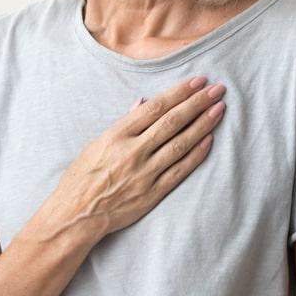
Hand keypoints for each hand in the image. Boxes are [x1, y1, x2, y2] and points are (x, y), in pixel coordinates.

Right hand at [31, 76, 225, 244]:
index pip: (155, 107)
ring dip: (203, 124)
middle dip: (197, 103)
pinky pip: (179, 170)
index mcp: (117, 135)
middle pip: (172, 122)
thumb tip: (143, 102)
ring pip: (180, 143)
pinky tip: (209, 139)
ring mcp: (144, 173)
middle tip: (216, 90)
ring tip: (219, 109)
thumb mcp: (97, 143)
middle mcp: (133, 151)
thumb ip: (123, 123)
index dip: (179, 93)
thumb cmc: (82, 176)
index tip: (197, 82)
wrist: (76, 214)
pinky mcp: (152, 193)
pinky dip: (196, 154)